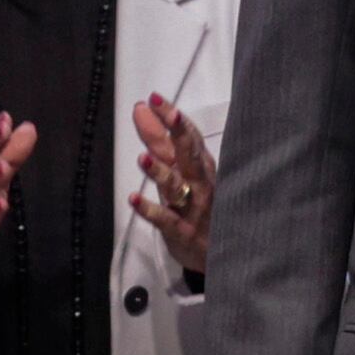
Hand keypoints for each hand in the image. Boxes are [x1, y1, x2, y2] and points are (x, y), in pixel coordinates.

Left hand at [131, 93, 215, 277]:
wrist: (220, 254)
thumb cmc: (200, 206)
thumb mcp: (181, 171)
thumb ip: (160, 141)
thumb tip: (142, 109)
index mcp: (201, 166)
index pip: (190, 136)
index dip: (173, 117)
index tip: (156, 99)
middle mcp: (199, 184)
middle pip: (190, 155)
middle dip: (178, 132)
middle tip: (165, 113)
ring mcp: (192, 208)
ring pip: (177, 187)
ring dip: (161, 171)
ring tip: (144, 158)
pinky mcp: (182, 232)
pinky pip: (166, 220)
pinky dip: (150, 210)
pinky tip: (134, 199)